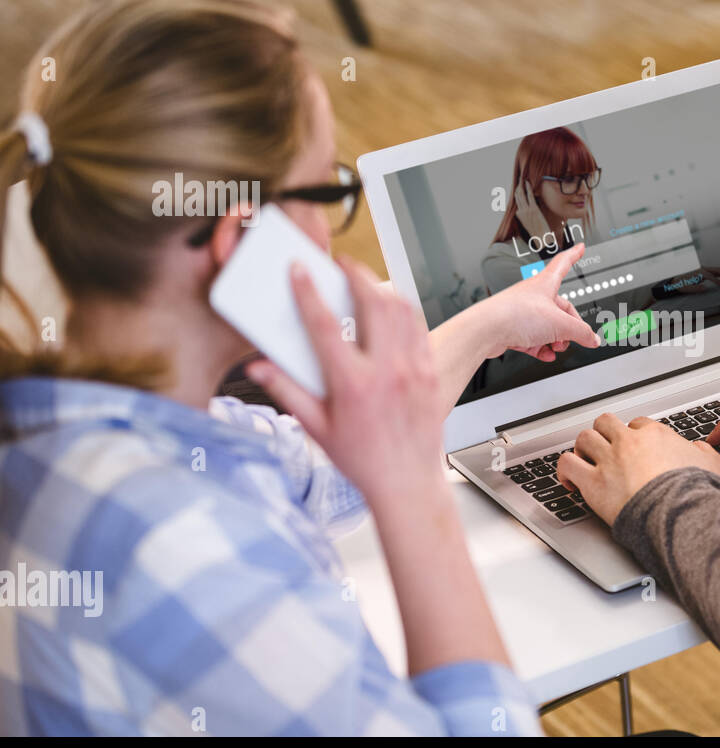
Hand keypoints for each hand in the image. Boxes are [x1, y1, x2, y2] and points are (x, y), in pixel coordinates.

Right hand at [247, 256, 446, 511]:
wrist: (407, 483)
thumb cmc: (363, 460)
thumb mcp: (316, 428)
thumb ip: (287, 392)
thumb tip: (261, 366)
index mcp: (352, 384)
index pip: (324, 324)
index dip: (308, 291)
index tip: (299, 270)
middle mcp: (386, 371)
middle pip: (373, 302)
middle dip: (355, 274)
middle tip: (341, 264)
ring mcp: (413, 369)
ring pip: (402, 310)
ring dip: (382, 288)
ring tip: (366, 280)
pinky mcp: (430, 372)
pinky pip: (419, 328)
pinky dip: (404, 310)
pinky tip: (392, 309)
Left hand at [483, 242, 600, 360]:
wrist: (487, 330)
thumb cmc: (516, 314)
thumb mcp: (560, 324)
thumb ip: (580, 332)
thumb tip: (592, 339)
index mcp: (546, 284)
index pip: (564, 263)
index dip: (574, 255)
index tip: (580, 248)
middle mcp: (534, 296)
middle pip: (561, 308)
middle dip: (569, 326)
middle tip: (574, 338)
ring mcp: (524, 313)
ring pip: (547, 326)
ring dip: (556, 340)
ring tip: (557, 347)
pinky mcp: (514, 330)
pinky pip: (534, 339)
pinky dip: (542, 348)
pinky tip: (546, 354)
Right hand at [514, 179, 551, 239]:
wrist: (541, 237)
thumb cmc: (537, 232)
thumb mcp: (529, 224)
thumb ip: (526, 216)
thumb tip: (528, 210)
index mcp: (519, 215)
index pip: (516, 203)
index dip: (516, 194)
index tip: (517, 188)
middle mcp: (521, 212)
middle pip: (517, 197)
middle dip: (517, 188)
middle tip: (519, 180)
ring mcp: (526, 210)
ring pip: (521, 195)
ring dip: (521, 186)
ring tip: (522, 180)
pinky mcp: (533, 209)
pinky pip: (529, 196)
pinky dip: (528, 188)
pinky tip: (528, 183)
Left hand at [557, 413, 719, 523]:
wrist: (679, 513)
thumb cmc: (695, 492)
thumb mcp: (712, 464)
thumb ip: (702, 452)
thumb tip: (699, 450)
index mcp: (655, 435)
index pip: (637, 424)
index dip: (633, 435)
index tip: (634, 447)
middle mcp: (628, 442)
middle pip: (606, 423)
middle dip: (604, 434)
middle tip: (605, 448)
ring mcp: (608, 460)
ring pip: (584, 438)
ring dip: (583, 449)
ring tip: (586, 460)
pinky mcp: (593, 482)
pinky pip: (567, 464)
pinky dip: (564, 470)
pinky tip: (569, 479)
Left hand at [668, 265, 719, 293]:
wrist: (675, 280)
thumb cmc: (681, 284)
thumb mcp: (687, 288)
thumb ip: (696, 288)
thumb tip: (705, 288)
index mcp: (698, 272)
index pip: (711, 276)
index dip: (718, 281)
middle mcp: (701, 269)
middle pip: (715, 269)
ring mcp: (702, 269)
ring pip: (715, 269)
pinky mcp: (702, 271)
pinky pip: (712, 271)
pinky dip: (718, 273)